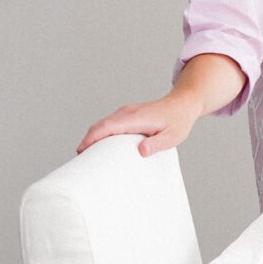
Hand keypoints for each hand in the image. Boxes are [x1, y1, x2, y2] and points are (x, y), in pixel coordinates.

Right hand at [76, 92, 199, 158]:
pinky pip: (109, 123)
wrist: (182, 104)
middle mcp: (127, 113)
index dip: (92, 138)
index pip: (107, 127)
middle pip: (100, 125)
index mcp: (136, 118)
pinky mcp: (127, 114)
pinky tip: (100, 146)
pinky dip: (100, 133)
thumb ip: (157, 144)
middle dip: (87, 140)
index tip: (81, 150)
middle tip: (80, 159)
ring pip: (103, 124)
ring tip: (86, 155)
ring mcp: (126, 112)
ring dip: (92, 137)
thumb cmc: (178, 121)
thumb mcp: (172, 137)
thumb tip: (141, 151)